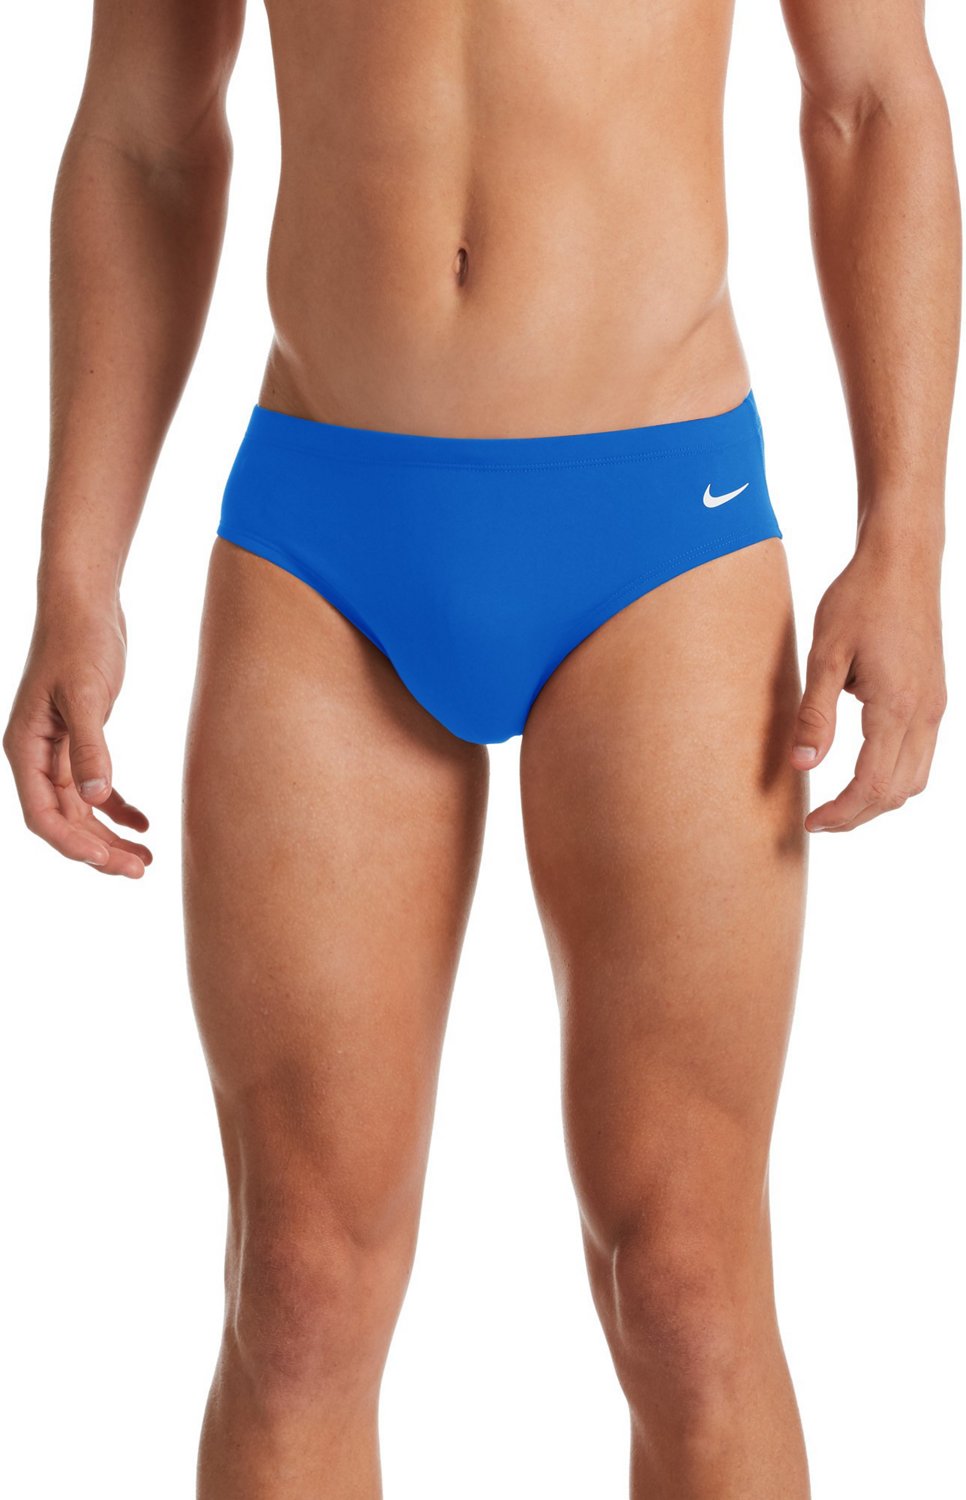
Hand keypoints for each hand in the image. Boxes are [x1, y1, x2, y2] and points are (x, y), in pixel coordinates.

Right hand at [4, 598, 151, 876]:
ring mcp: (57, 750)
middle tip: (140, 870)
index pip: (43, 815)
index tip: (108, 861)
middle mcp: (36, 755)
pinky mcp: (81, 740)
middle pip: (64, 821)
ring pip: (82, 810)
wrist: (85, 605)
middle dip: (99, 850)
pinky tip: (145, 823)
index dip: (73, 844)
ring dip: (111, 837)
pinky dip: (119, 808)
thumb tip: (99, 799)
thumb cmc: (80, 642)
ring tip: (147, 859)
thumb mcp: (88, 695)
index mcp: (25, 749)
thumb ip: (91, 747)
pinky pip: (96, 787)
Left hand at [790, 545, 946, 832]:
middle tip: (818, 821)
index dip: (842, 813)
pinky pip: (921, 755)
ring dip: (878, 799)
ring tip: (838, 803)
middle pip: (898, 792)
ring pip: (915, 779)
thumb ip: (814, 714)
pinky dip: (894, 776)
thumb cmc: (858, 599)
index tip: (811, 823)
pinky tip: (862, 770)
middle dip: (858, 815)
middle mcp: (925, 713)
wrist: (902, 560)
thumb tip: (802, 766)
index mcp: (896, 706)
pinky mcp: (935, 697)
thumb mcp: (825, 654)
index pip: (873, 785)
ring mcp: (935, 706)